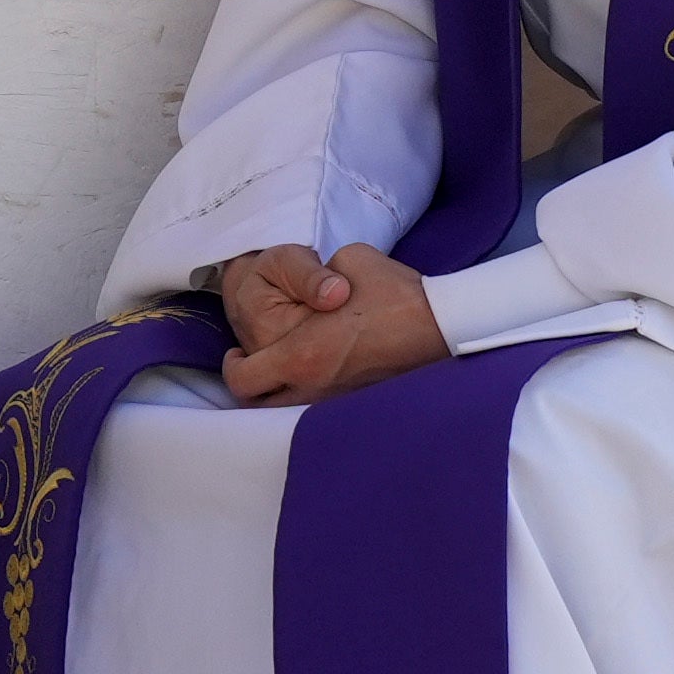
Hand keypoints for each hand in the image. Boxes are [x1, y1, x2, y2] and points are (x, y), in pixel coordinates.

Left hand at [214, 242, 448, 405]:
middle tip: (253, 364)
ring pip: (287, 413)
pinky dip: (307, 397)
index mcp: (301, 354)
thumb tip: (316, 287)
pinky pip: (318, 409)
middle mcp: (313, 386)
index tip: (237, 352)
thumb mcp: (348, 260)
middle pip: (258, 406)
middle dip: (250, 385)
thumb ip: (317, 274)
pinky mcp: (358, 402)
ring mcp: (336, 400)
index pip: (244, 379)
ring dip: (277, 395)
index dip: (232, 366)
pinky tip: (318, 375)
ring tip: (283, 372)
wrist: (441, 322)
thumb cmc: (393, 292)